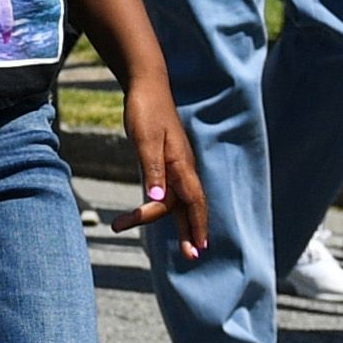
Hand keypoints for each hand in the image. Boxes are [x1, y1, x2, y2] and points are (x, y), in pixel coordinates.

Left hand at [101, 95, 209, 257]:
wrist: (146, 85)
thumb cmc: (145, 110)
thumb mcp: (145, 139)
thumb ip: (152, 169)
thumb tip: (158, 199)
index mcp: (181, 163)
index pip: (193, 201)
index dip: (197, 225)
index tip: (197, 248)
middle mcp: (182, 166)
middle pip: (189, 205)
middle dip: (191, 231)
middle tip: (192, 256)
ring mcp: (175, 163)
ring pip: (180, 199)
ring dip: (176, 222)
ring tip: (175, 243)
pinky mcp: (166, 160)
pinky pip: (171, 189)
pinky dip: (169, 206)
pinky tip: (163, 213)